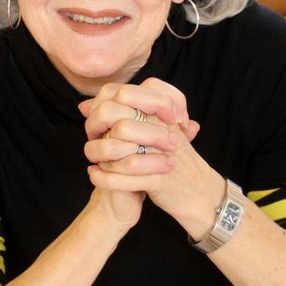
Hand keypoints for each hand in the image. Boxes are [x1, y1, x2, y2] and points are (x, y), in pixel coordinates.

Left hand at [80, 79, 220, 239]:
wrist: (201, 192)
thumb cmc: (172, 159)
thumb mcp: (152, 131)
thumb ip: (120, 114)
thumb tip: (84, 105)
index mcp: (162, 113)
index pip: (126, 93)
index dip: (104, 105)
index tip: (101, 121)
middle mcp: (162, 128)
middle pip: (117, 116)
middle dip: (96, 127)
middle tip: (93, 137)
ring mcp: (160, 153)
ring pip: (115, 146)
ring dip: (99, 154)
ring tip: (93, 159)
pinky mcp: (158, 179)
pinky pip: (121, 178)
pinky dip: (104, 178)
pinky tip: (95, 175)